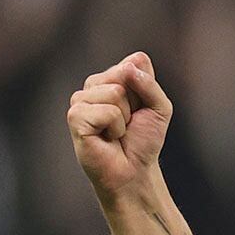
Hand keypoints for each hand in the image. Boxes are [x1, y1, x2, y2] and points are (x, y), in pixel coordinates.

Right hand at [67, 51, 172, 197]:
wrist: (134, 171)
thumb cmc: (144, 141)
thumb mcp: (160, 108)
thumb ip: (150, 84)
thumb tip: (129, 66)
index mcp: (111, 79)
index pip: (135, 63)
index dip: (146, 89)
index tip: (141, 110)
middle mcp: (93, 86)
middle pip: (123, 74)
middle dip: (136, 103)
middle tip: (129, 123)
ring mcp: (80, 101)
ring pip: (114, 92)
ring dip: (124, 117)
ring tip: (117, 132)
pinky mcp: (75, 117)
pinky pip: (106, 111)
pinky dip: (115, 127)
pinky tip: (107, 138)